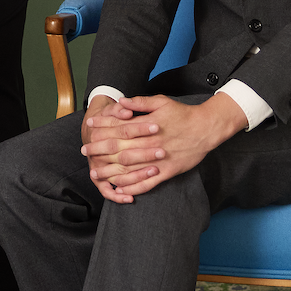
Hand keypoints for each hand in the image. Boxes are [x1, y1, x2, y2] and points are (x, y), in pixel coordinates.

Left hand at [82, 93, 247, 199]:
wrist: (206, 129)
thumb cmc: (182, 114)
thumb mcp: (161, 102)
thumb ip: (140, 103)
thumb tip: (122, 102)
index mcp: (147, 126)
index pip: (118, 126)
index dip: (102, 127)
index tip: (89, 127)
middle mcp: (150, 143)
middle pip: (120, 148)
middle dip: (100, 150)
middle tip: (85, 151)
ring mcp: (158, 159)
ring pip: (131, 168)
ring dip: (111, 171)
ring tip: (96, 173)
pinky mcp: (168, 171)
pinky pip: (148, 182)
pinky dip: (133, 186)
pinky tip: (121, 189)